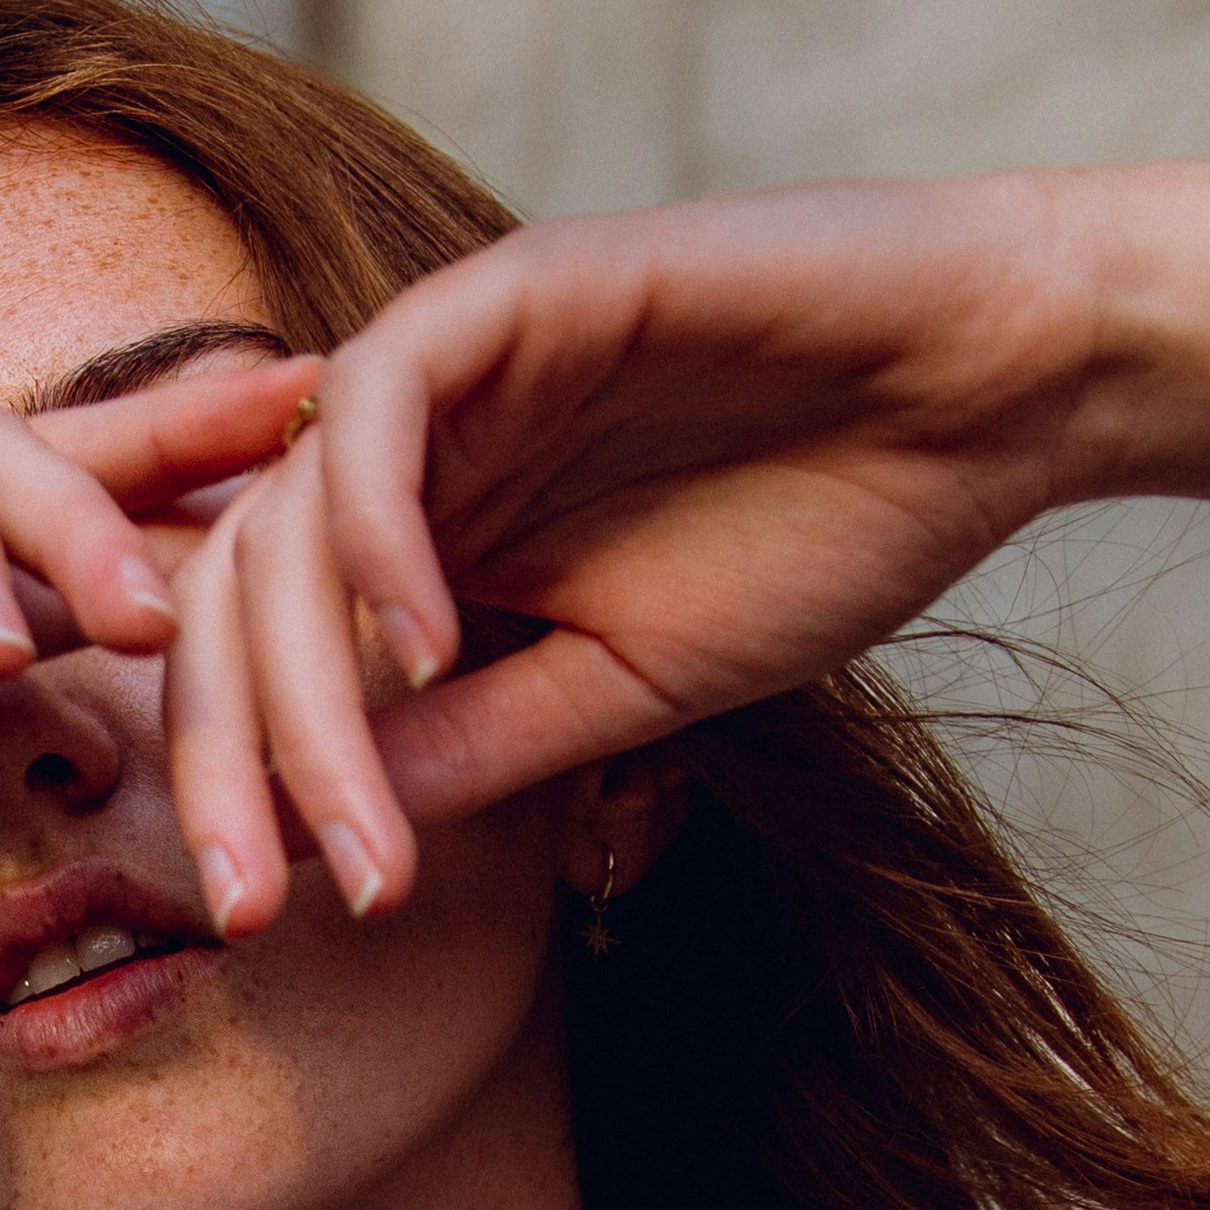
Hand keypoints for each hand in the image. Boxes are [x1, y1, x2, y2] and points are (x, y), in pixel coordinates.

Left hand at [160, 179, 1116, 925]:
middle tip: (241, 902)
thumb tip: (314, 847)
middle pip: (228, 591)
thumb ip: (469, 746)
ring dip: (296, 686)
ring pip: (283, 512)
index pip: (260, 652)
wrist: (989, 395)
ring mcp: (451, 360)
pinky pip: (379, 402)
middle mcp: (410, 446)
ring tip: (353, 829)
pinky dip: (375, 528)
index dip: (235, 785)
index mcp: (424, 532)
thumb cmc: (826, 531)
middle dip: (221, 756)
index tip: (250, 923)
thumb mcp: (621, 686)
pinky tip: (422, 643)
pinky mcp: (512, 286)